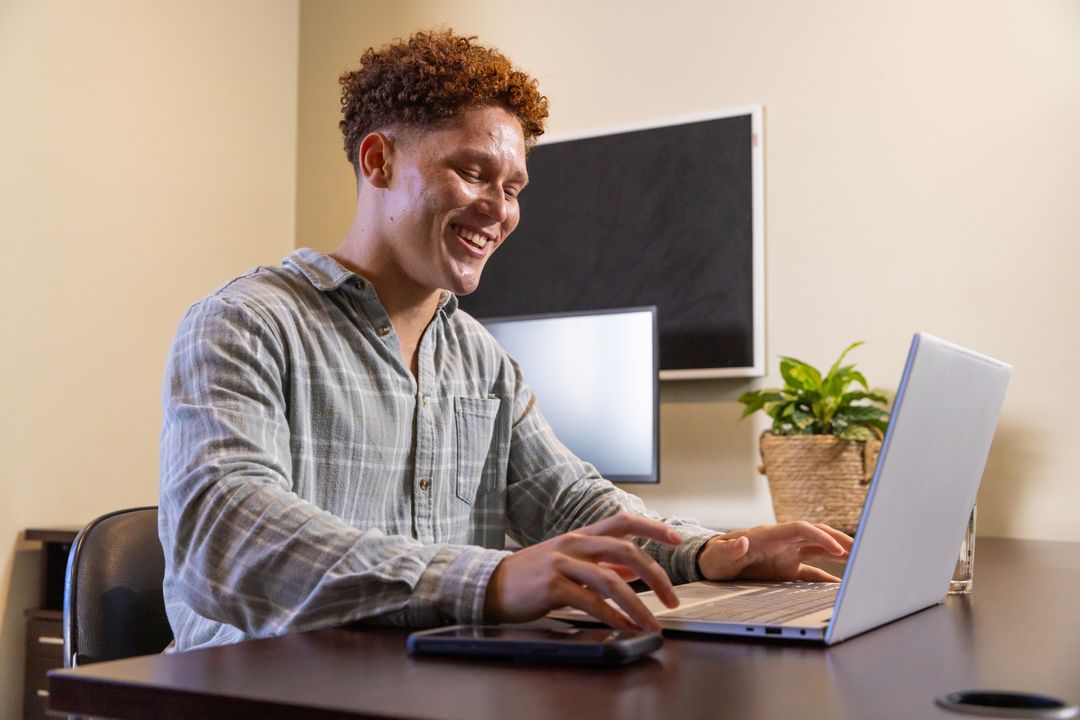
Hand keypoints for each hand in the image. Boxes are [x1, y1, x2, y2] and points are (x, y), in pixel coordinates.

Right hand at [483, 512, 682, 630]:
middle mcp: (574, 544)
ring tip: (651, 624)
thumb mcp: (568, 563)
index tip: (676, 538)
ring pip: (611, 580)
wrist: (491, 585)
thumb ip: (600, 565)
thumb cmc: (532, 575)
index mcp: (581, 535)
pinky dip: (611, 616)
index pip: (623, 521)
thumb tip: (633, 573)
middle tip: (672, 598)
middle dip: (656, 575)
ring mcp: (562, 564)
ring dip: (637, 605)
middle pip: (626, 550)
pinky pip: (589, 601)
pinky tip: (623, 626)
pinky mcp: (552, 586)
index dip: (653, 527)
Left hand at [698, 522, 852, 582]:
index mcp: (768, 536)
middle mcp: (782, 542)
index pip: (800, 529)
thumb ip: (730, 550)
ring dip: (838, 552)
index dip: (820, 536)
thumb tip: (743, 540)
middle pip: (815, 534)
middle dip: (837, 539)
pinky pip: (811, 571)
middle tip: (860, 550)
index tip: (837, 549)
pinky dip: (826, 577)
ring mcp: (786, 554)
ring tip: (861, 559)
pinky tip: (840, 585)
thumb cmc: (715, 558)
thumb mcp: (719, 557)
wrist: (713, 563)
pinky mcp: (786, 568)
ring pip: (818, 548)